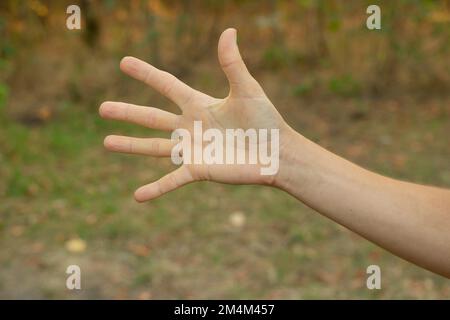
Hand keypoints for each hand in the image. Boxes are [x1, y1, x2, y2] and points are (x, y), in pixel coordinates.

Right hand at [100, 28, 289, 201]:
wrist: (277, 153)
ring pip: (154, 147)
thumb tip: (229, 30)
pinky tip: (137, 196)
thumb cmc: (266, 120)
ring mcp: (193, 150)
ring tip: (107, 142)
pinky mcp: (198, 170)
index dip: (145, 74)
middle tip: (102, 108)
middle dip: (127, 112)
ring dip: (130, 145)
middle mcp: (190, 127)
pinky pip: (172, 180)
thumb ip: (232, 63)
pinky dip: (156, 189)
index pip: (166, 85)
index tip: (123, 62)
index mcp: (199, 105)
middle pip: (151, 117)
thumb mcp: (247, 89)